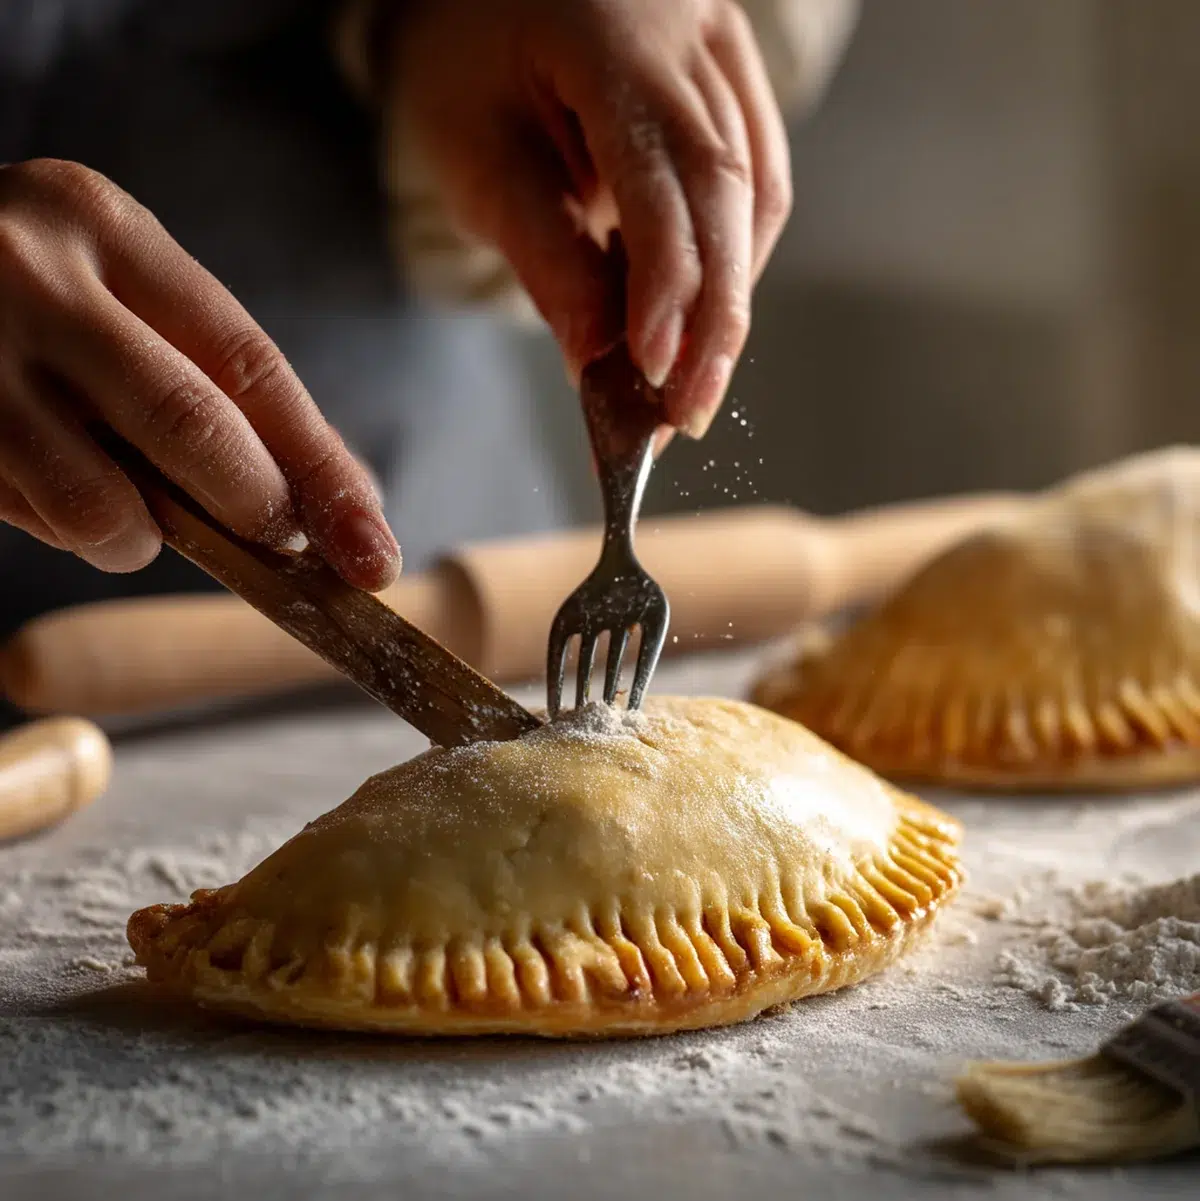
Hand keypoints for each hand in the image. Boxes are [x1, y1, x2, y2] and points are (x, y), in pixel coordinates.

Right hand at [0, 159, 398, 588]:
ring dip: (139, 540)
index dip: (322, 470)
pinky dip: (64, 530)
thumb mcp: (119, 295)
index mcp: (105, 227)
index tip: (373, 548)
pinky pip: (27, 516)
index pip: (251, 366)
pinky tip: (44, 486)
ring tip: (128, 518)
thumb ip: (216, 380)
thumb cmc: (25, 293)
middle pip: (191, 426)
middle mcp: (31, 275)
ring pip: (101, 503)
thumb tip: (338, 500)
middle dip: (253, 507)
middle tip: (276, 541)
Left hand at [389, 0, 791, 437]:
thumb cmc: (462, 65)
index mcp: (611, 34)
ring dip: (728, 299)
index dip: (668, 287)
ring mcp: (723, 44)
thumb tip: (598, 361)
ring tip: (689, 383)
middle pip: (732, 190)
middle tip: (685, 414)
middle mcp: (689, 28)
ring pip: (757, 192)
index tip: (654, 375)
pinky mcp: (734, 75)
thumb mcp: (474, 159)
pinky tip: (700, 314)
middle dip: (714, 318)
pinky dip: (731, 257)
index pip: (665, 178)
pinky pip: (756, 178)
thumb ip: (543, 253)